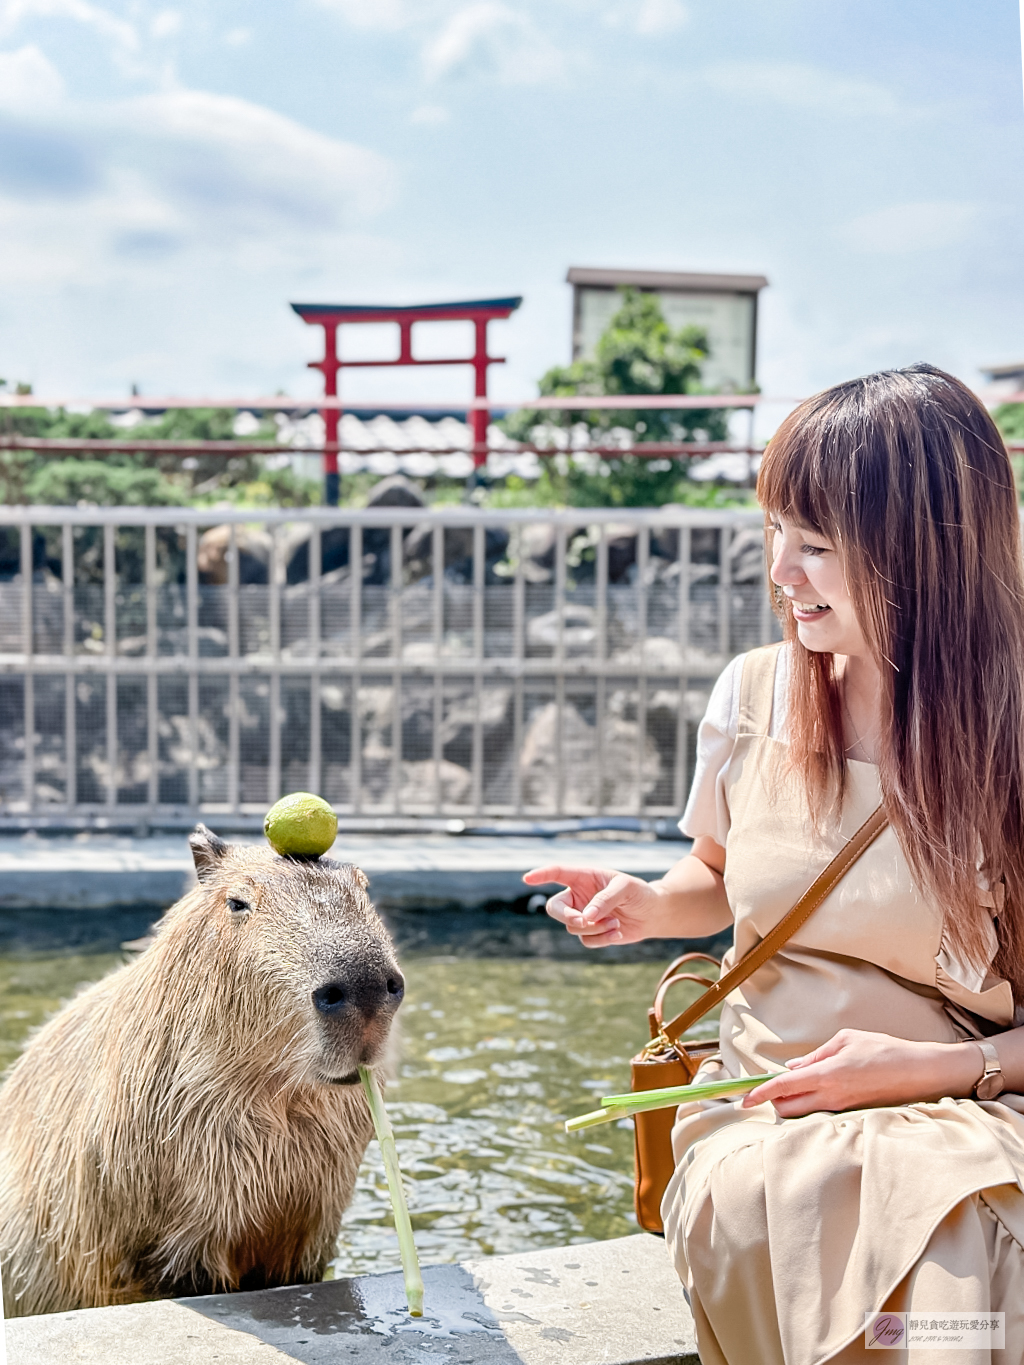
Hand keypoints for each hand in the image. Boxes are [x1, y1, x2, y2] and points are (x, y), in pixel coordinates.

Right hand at [522, 865, 661, 947]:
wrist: (652, 913)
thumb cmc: (639, 893)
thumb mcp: (626, 888)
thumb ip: (605, 899)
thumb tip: (586, 916)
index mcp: (584, 877)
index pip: (557, 873)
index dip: (541, 875)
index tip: (527, 878)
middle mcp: (579, 896)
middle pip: (555, 908)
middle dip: (566, 916)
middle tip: (583, 921)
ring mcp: (583, 915)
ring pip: (573, 927)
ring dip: (594, 928)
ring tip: (615, 923)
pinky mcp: (591, 932)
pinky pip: (586, 940)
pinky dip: (601, 938)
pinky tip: (617, 932)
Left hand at [741, 1029, 984, 1117]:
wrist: (919, 1072)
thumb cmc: (883, 1050)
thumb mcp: (845, 1040)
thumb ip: (815, 1056)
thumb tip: (794, 1068)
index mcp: (825, 1076)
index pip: (782, 1089)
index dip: (759, 1094)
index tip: (743, 1099)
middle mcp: (830, 1097)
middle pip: (787, 1109)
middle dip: (772, 1101)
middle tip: (769, 1087)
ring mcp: (841, 1108)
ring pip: (803, 1113)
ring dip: (791, 1103)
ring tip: (792, 1086)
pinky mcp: (852, 1113)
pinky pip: (820, 1112)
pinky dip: (809, 1103)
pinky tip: (815, 1089)